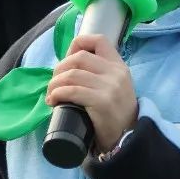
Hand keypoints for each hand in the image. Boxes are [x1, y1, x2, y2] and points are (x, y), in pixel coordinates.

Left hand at [46, 34, 136, 154]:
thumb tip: (69, 67)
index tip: (67, 62)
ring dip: (54, 84)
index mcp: (118, 66)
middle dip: (59, 68)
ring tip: (51, 94)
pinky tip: (54, 101)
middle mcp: (116, 73)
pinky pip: (73, 91)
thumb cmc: (115, 115)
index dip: (77, 44)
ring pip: (72, 74)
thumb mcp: (115, 87)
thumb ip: (101, 74)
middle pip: (79, 57)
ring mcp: (110, 87)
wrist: (128, 139)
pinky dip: (57, 94)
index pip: (98, 40)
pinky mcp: (103, 102)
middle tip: (53, 84)